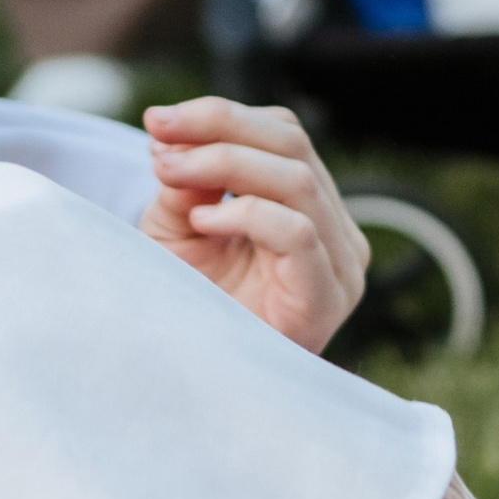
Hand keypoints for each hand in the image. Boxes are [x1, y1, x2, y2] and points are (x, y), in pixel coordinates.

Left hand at [137, 96, 367, 351]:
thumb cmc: (191, 307)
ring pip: (297, 180)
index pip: (284, 134)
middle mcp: (336, 231)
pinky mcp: (328, 296)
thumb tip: (179, 134)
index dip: (222, 115)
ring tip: (171, 175)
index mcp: (309, 208)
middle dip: (219, 128)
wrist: (195, 383)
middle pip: (293, 144)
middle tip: (160, 135)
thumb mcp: (177, 228)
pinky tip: (204, 222)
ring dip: (224, 163)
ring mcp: (340, 265)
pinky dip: (245, 214)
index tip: (158, 121)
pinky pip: (298, 232)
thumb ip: (187, 180)